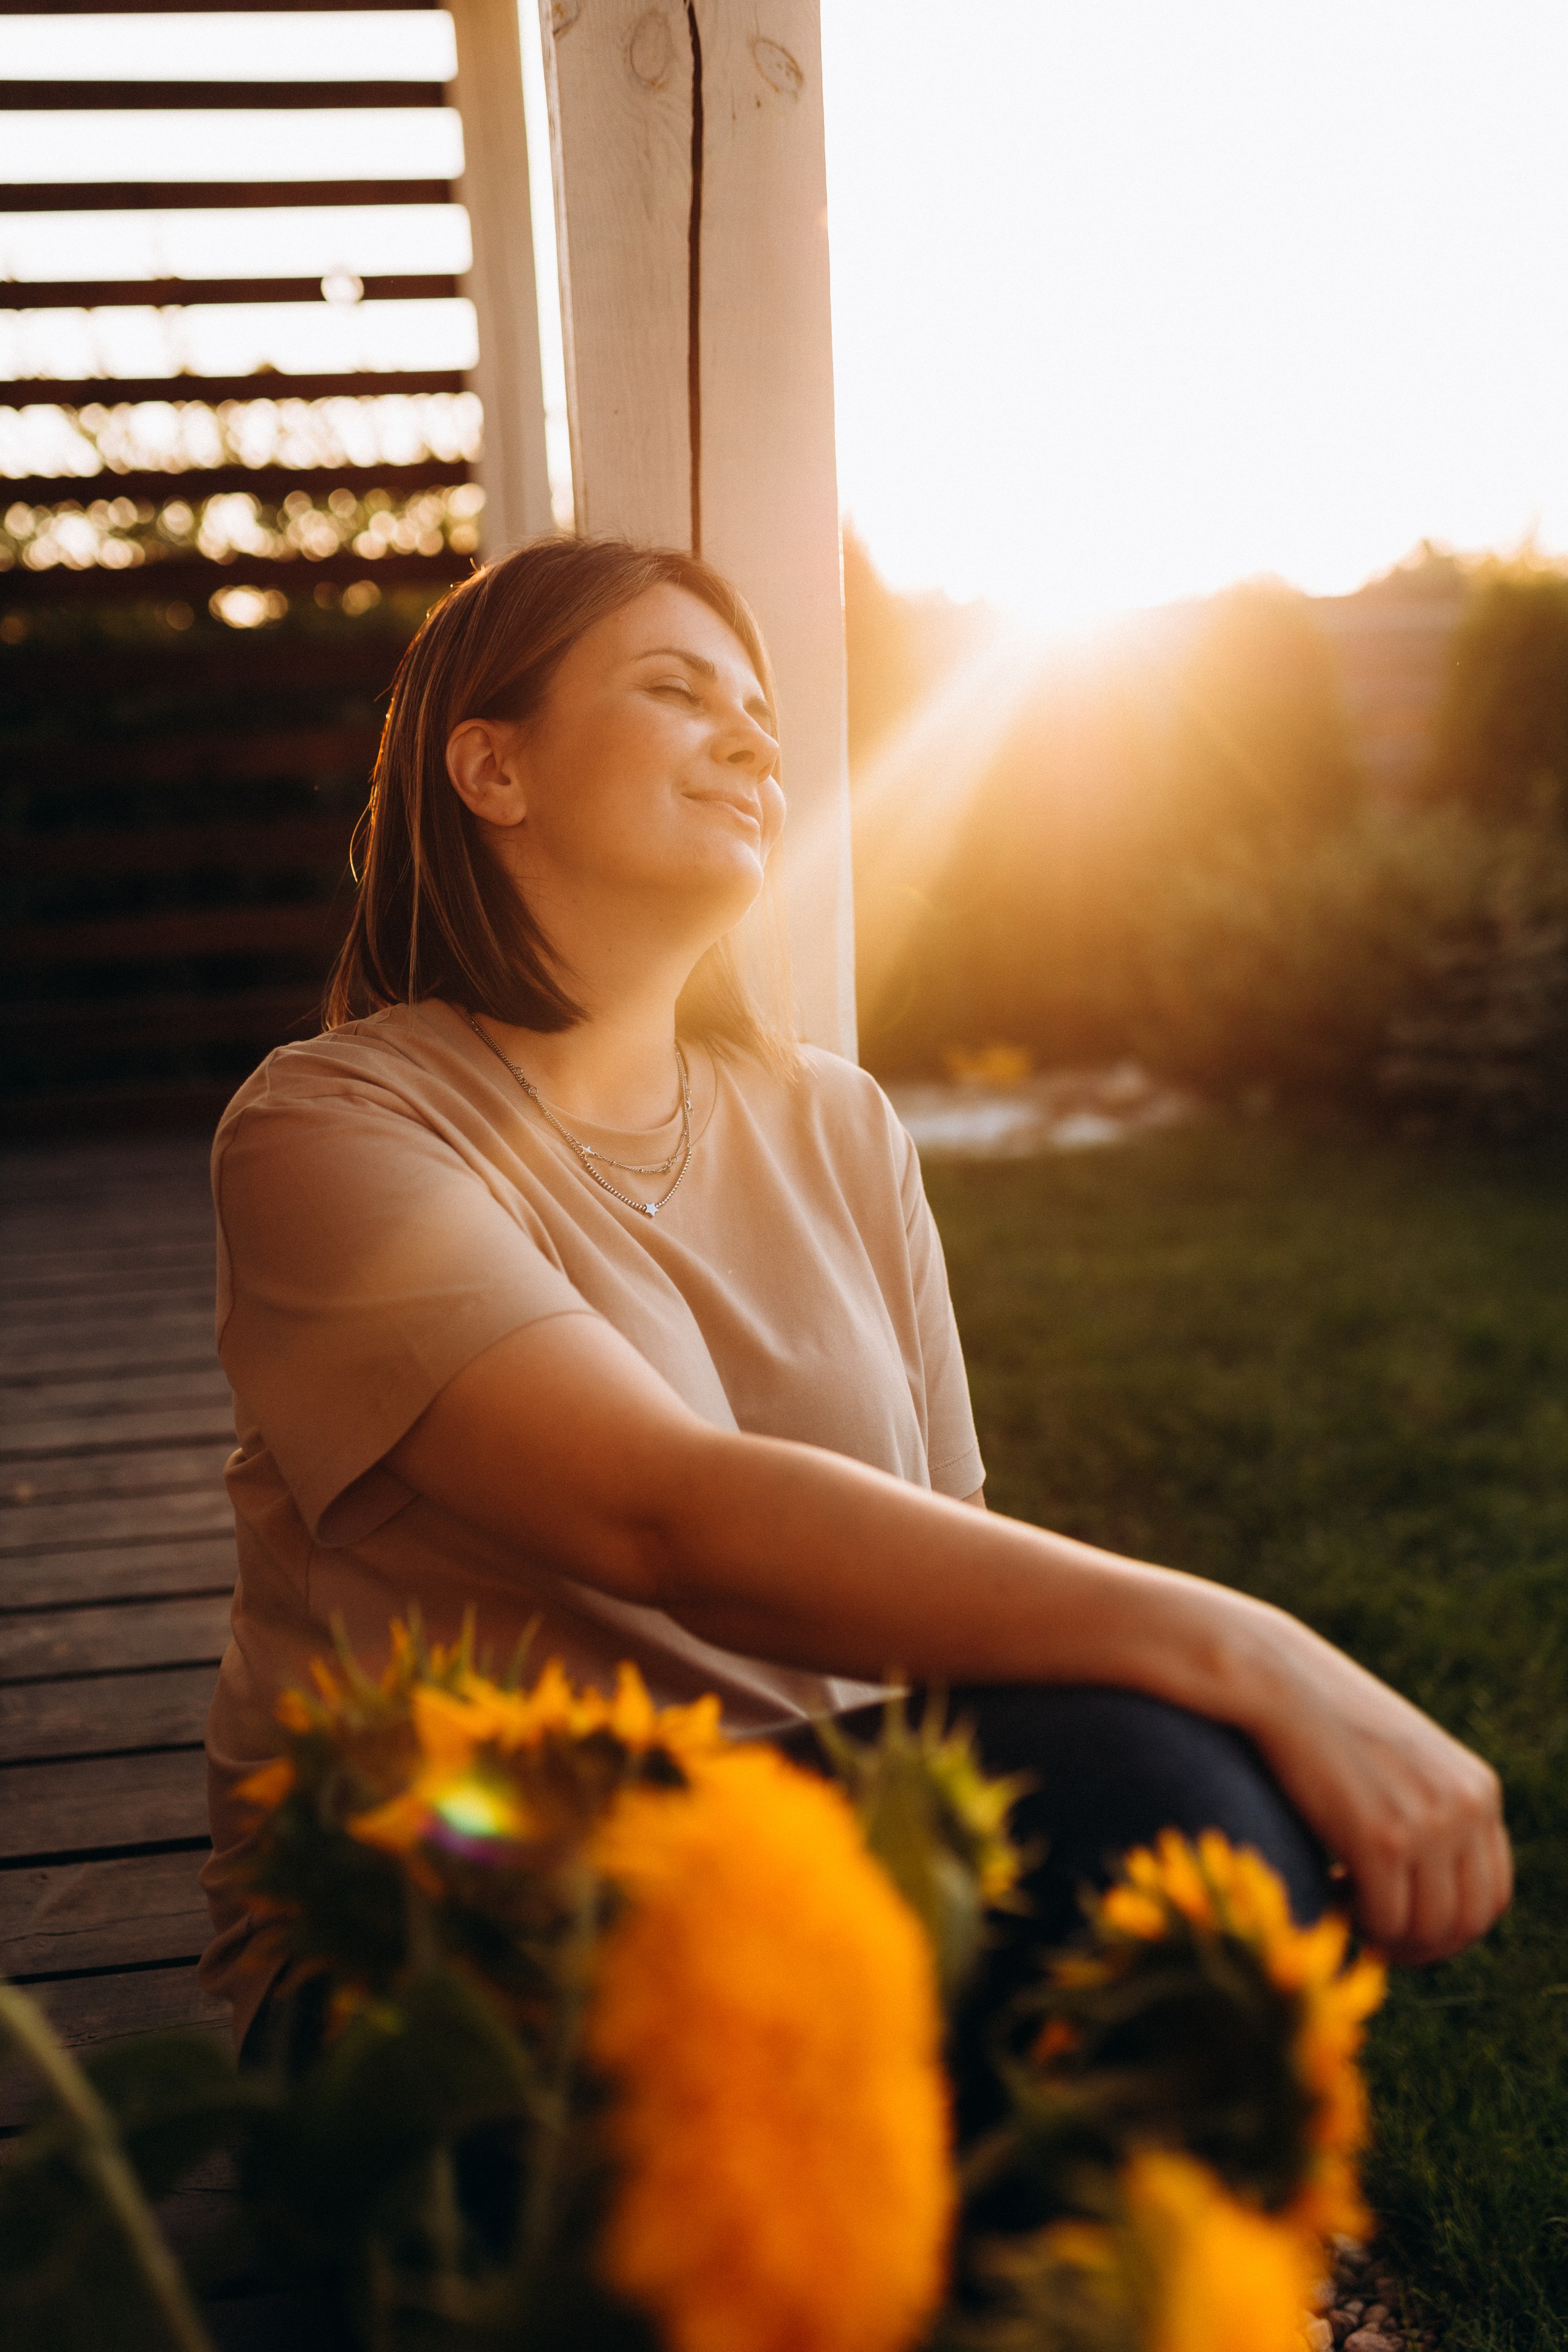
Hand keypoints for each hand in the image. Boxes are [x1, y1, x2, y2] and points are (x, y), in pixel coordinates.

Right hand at [1234, 1612, 1510, 1964]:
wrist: (1279, 1681)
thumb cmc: (1329, 1720)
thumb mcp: (1404, 1762)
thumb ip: (1430, 1810)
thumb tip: (1430, 1887)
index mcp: (1479, 1789)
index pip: (1493, 1894)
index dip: (1450, 1927)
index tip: (1405, 1925)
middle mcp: (1467, 1808)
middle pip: (1470, 1921)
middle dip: (1424, 1945)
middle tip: (1376, 1935)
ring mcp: (1428, 1824)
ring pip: (1428, 1929)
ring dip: (1388, 1936)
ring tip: (1348, 1908)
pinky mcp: (1381, 1838)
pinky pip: (1385, 1919)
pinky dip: (1358, 1924)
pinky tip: (1329, 1889)